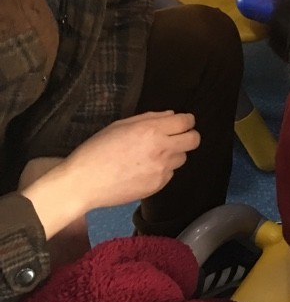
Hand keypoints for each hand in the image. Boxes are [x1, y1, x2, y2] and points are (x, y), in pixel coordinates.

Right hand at [21, 111, 200, 237]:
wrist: (83, 183)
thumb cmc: (97, 149)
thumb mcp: (121, 126)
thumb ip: (150, 118)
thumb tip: (172, 115)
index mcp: (152, 130)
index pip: (187, 122)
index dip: (187, 121)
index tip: (182, 123)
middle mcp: (162, 149)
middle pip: (194, 140)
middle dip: (188, 136)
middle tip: (175, 137)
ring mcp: (161, 170)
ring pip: (182, 158)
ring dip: (173, 154)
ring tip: (151, 156)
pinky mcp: (157, 186)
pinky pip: (169, 174)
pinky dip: (162, 170)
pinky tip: (143, 170)